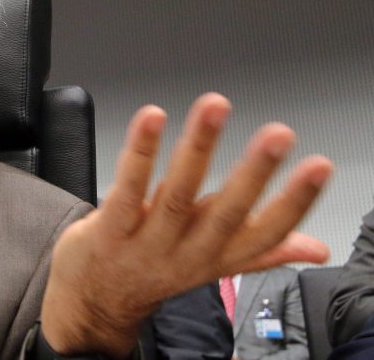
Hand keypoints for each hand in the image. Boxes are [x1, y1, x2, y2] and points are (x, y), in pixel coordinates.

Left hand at [40, 93, 331, 357]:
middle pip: (226, 214)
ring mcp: (145, 243)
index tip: (316, 167)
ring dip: (198, 148)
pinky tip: (152, 119)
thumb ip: (261, 251)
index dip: (294, 203)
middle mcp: (186, 253)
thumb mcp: (211, 265)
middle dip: (254, 173)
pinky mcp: (108, 229)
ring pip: (177, 194)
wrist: (94, 301)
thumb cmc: (155, 269)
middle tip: (278, 136)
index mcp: (217, 257)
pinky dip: (141, 152)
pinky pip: (127, 188)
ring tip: (214, 109)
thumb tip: (315, 248)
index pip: (265, 235)